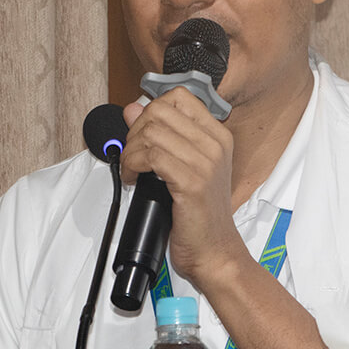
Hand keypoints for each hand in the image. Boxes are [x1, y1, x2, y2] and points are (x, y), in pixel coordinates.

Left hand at [121, 88, 248, 288]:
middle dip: (135, 132)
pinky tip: (132, 179)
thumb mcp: (183, 167)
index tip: (142, 134)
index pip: (178, 97)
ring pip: (151, 132)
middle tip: (133, 156)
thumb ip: (160, 135)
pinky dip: (132, 165)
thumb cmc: (200, 215)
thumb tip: (132, 109)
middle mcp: (215, 144)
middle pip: (160, 111)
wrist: (215, 251)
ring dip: (130, 151)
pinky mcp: (192, 182)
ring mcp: (206, 162)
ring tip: (131, 170)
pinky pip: (151, 156)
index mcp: (218, 136)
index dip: (150, 111)